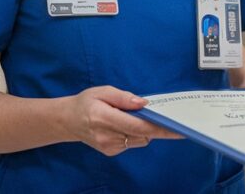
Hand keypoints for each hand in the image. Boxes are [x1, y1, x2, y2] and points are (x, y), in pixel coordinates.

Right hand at [62, 86, 181, 156]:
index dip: (158, 126)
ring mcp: (108, 146)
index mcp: (103, 117)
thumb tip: (143, 103)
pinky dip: (135, 134)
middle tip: (171, 120)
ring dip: (144, 129)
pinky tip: (125, 125)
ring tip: (135, 116)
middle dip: (158, 127)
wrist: (68, 121)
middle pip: (142, 134)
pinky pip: (132, 142)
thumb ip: (123, 97)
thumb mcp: (102, 91)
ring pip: (140, 139)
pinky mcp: (111, 152)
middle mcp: (106, 136)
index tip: (176, 126)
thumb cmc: (86, 102)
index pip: (137, 125)